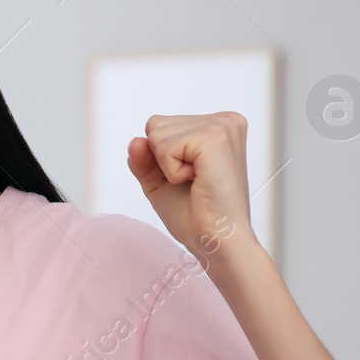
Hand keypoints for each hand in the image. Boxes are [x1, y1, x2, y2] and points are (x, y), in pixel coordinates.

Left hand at [125, 111, 258, 261]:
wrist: (216, 240)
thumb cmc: (197, 214)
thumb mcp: (159, 180)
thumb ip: (144, 157)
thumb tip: (135, 141)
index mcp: (217, 125)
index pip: (160, 125)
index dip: (161, 158)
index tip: (190, 177)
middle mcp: (224, 120)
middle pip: (156, 125)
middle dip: (163, 160)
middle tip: (194, 181)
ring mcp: (221, 126)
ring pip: (156, 134)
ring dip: (168, 167)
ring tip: (198, 181)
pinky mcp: (214, 138)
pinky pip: (164, 148)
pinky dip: (172, 172)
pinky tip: (198, 181)